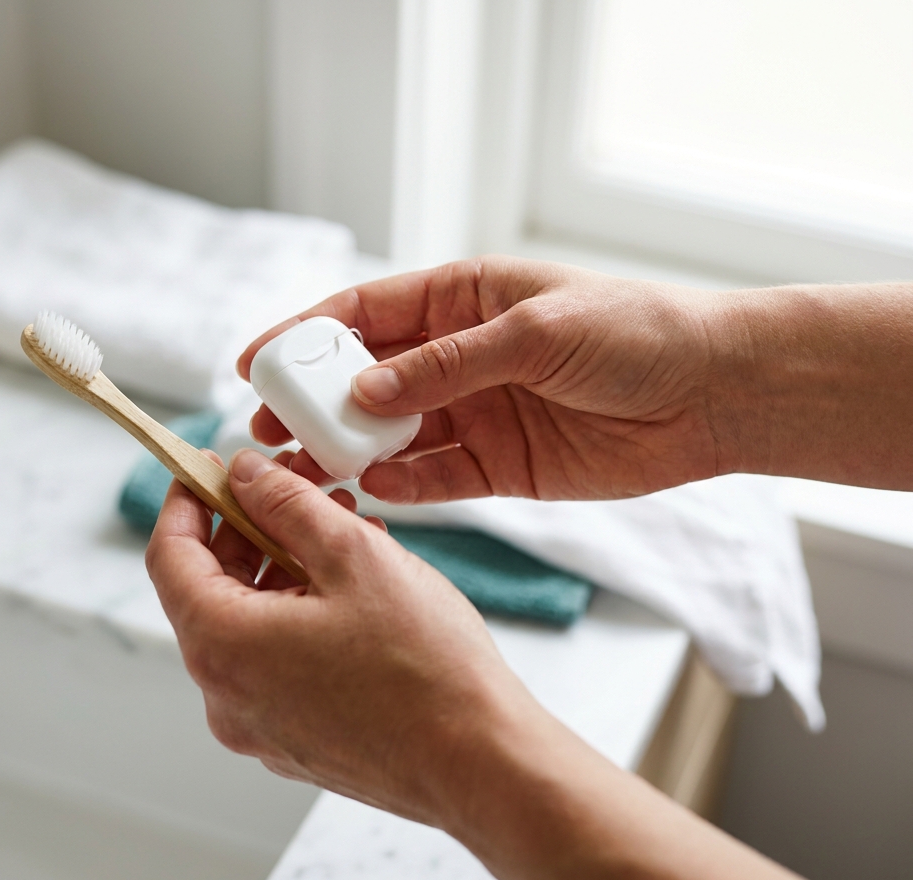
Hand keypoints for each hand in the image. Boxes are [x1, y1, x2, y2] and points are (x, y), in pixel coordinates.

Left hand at [145, 447, 530, 825]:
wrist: (482, 764)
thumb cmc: (424, 668)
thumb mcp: (353, 555)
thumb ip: (287, 504)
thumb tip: (247, 476)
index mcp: (223, 647)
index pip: (169, 556)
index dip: (188, 500)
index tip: (212, 466)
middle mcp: (226, 696)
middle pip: (211, 589)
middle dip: (251, 528)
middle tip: (296, 485)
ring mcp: (260, 725)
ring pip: (250, 623)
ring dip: (285, 566)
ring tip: (343, 527)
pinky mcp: (296, 740)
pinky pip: (278, 660)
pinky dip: (301, 612)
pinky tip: (354, 583)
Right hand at [238, 256, 728, 501]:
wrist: (712, 394)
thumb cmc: (635, 332)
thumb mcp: (535, 330)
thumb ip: (448, 363)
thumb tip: (366, 391)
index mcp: (463, 298)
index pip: (365, 313)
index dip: (306, 336)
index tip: (256, 362)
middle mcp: (459, 356)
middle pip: (365, 378)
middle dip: (314, 402)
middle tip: (265, 428)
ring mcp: (475, 413)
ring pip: (391, 433)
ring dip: (347, 450)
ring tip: (301, 471)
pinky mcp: (499, 466)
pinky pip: (434, 478)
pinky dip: (402, 486)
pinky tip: (373, 491)